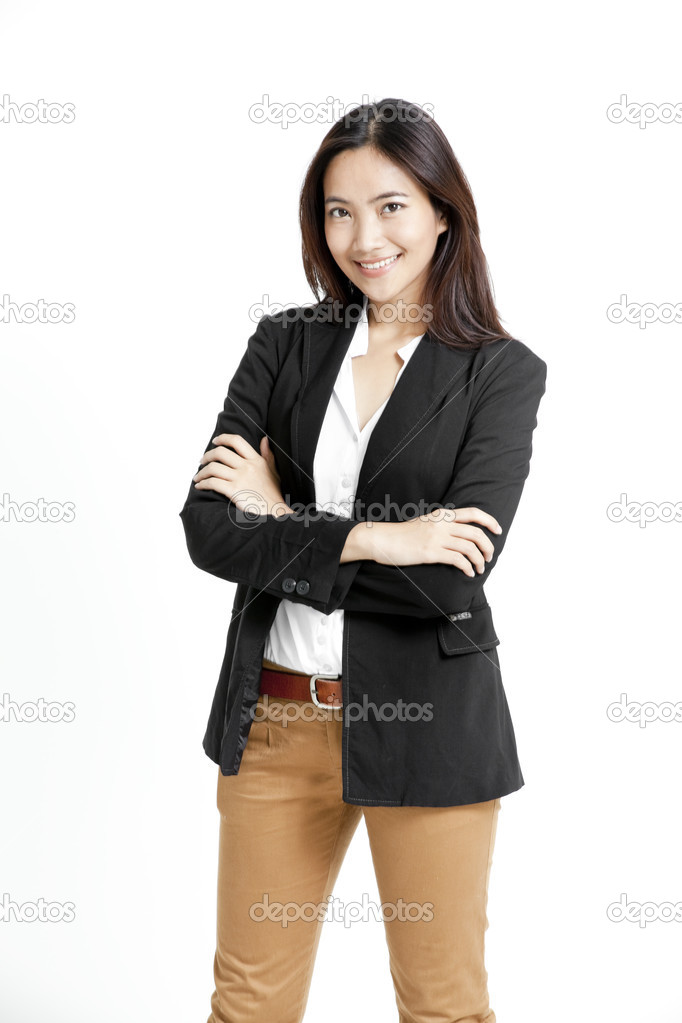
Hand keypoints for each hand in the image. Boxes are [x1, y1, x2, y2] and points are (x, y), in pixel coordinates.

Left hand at [192, 433, 290, 515]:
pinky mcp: (234, 491)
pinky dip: (203, 484)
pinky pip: (213, 483)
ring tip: (198, 477)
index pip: (237, 441)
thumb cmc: (273, 494)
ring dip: (202, 472)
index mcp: (256, 460)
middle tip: (202, 461)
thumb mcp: (273, 471)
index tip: (215, 441)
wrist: (275, 512)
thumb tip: (264, 440)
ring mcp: (240, 479)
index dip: (223, 438)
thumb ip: (267, 455)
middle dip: (207, 456)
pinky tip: (200, 486)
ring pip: (213, 468)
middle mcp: (247, 467)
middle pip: (220, 452)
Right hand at [361, 507, 501, 577]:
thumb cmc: (402, 535)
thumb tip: (459, 535)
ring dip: (479, 560)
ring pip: (470, 548)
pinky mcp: (430, 552)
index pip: (473, 513)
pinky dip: (467, 567)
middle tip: (489, 557)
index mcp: (442, 515)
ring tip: (479, 568)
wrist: (382, 539)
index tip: (497, 530)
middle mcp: (442, 524)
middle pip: (476, 533)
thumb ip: (442, 525)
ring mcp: (436, 538)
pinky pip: (458, 560)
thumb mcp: (425, 523)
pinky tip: (467, 572)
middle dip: (488, 547)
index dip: (489, 521)